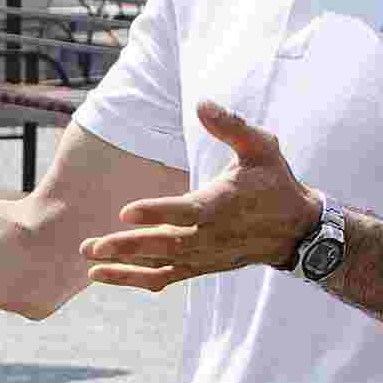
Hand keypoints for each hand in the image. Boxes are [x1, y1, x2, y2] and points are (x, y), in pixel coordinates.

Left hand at [72, 105, 321, 295]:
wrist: (295, 229)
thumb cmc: (274, 182)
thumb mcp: (262, 147)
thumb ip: (231, 126)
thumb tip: (202, 104)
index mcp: (223, 204)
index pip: (186, 211)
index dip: (156, 213)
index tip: (126, 212)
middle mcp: (212, 235)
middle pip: (165, 245)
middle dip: (127, 246)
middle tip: (92, 245)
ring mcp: (205, 256)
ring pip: (160, 265)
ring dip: (123, 265)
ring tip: (87, 259)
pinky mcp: (200, 267)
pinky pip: (164, 277)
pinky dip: (134, 279)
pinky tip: (103, 275)